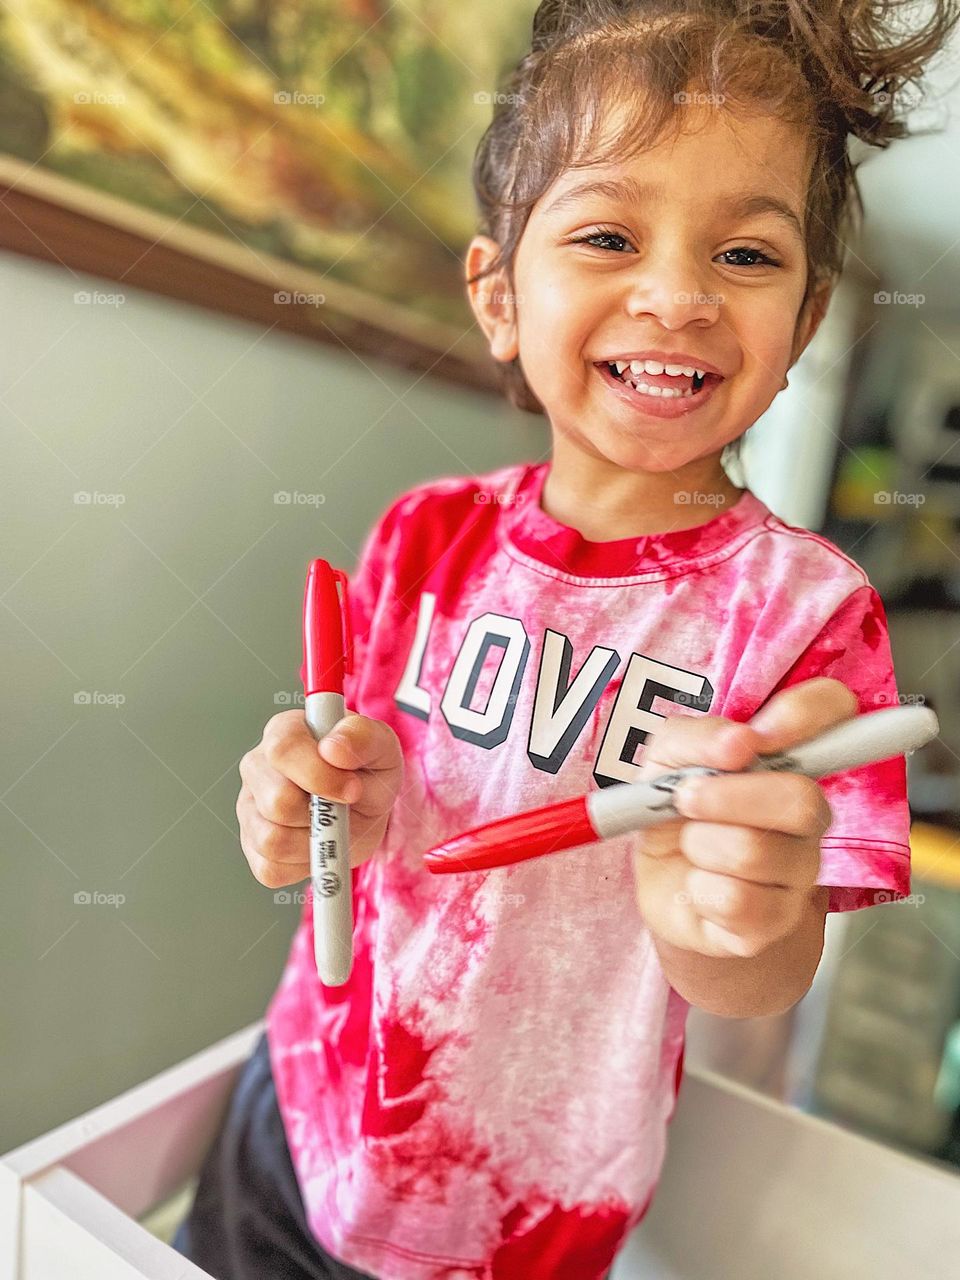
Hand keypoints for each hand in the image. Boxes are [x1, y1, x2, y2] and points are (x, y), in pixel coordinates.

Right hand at [237, 709, 403, 887]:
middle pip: (277, 801)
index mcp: (283, 732)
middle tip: (345, 809)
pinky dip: (304, 865)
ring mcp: (249, 807)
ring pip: (272, 839)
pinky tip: (318, 844)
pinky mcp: (252, 846)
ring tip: (333, 826)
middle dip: (322, 814)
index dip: (319, 775)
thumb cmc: (367, 770)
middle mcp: (257, 767)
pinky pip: (271, 868)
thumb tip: (333, 748)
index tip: (353, 788)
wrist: (366, 808)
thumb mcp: (381, 747)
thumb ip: (363, 737)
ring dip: (315, 842)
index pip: (282, 750)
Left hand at [631, 677, 853, 957]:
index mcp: (790, 758)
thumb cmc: (673, 810)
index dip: (804, 716)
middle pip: (802, 801)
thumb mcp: (665, 759)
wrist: (660, 881)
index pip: (835, 710)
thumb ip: (696, 738)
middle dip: (727, 797)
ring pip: (757, 853)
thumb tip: (738, 742)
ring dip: (700, 844)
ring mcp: (800, 870)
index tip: (752, 739)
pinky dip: (698, 890)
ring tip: (691, 844)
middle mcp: (811, 812)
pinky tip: (698, 886)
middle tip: (686, 799)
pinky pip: (737, 902)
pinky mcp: (776, 920)